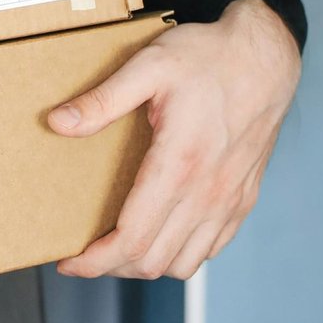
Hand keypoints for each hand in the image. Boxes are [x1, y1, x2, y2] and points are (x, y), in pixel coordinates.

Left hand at [50, 0, 299, 279]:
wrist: (266, 56)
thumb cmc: (207, 57)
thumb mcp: (148, 66)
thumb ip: (102, 100)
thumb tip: (57, 123)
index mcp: (179, 164)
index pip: (132, 238)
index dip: (94, 260)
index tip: (68, 261)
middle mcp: (208, 192)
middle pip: (152, 260)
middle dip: (110, 266)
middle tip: (83, 254)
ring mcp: (230, 200)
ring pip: (183, 264)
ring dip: (144, 266)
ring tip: (117, 248)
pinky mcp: (243, 199)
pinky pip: (210, 249)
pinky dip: (179, 255)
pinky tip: (159, 235)